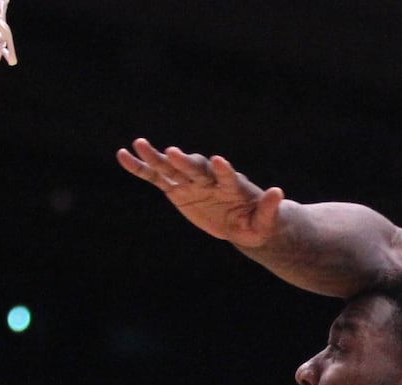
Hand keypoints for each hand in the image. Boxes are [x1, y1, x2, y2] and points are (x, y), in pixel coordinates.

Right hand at [117, 139, 284, 246]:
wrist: (240, 222)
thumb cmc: (255, 223)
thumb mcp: (264, 223)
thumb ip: (269, 209)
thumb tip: (278, 193)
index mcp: (230, 186)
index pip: (227, 176)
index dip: (223, 170)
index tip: (219, 161)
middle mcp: (208, 179)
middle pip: (195, 169)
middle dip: (185, 163)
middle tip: (173, 153)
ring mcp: (190, 183)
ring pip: (171, 169)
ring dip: (155, 158)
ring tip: (139, 144)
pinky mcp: (176, 189)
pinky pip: (155, 178)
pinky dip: (140, 168)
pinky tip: (123, 156)